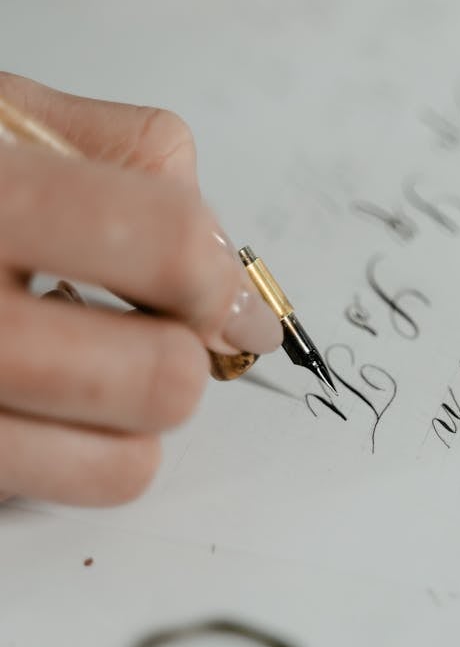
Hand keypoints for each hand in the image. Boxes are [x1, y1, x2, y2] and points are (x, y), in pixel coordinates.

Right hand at [0, 72, 280, 505]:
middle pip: (160, 377)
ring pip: (126, 465)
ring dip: (138, 417)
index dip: (223, 274)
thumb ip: (128, 157)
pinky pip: (59, 490)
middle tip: (157, 326)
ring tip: (94, 363)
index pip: (167, 241)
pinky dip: (81, 455)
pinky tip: (42, 398)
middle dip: (185, 353)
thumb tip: (228, 271)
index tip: (230, 291)